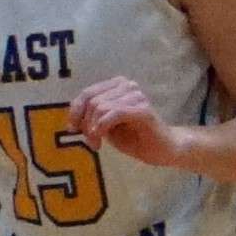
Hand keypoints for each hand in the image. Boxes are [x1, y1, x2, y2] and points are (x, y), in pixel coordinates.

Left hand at [68, 74, 184, 167]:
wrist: (162, 149)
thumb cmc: (135, 138)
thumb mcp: (106, 126)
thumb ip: (91, 117)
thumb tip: (73, 119)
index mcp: (117, 85)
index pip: (87, 93)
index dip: (75, 111)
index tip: (73, 129)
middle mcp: (127, 86)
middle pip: (92, 100)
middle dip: (85, 123)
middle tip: (90, 141)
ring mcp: (136, 96)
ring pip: (100, 107)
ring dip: (93, 129)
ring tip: (96, 144)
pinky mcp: (143, 110)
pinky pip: (114, 113)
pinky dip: (103, 126)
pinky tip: (101, 139)